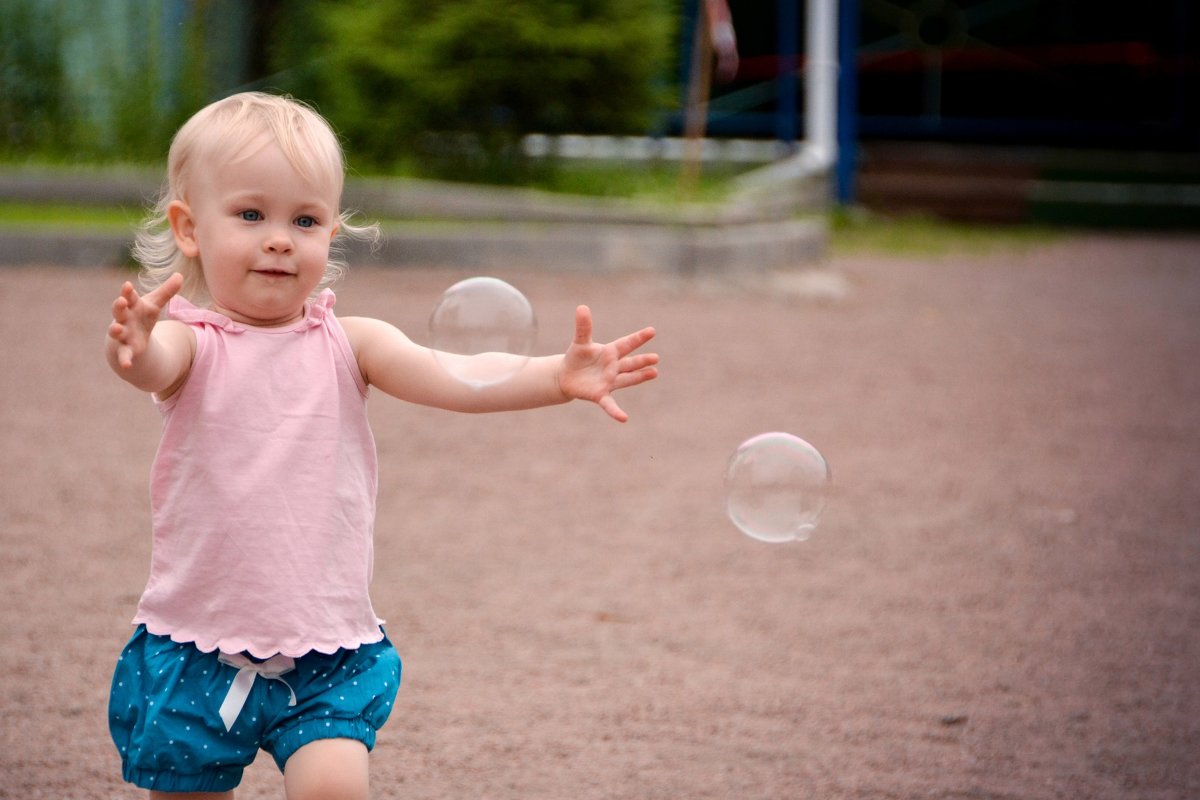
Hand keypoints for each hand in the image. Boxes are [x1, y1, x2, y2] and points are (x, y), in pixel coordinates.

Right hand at [107, 273, 183, 369]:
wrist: (131, 338)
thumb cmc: (141, 317)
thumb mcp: (155, 305)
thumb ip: (167, 291)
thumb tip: (180, 275)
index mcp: (130, 306)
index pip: (128, 296)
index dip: (127, 291)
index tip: (127, 285)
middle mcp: (123, 319)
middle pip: (118, 311)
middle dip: (118, 306)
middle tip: (120, 301)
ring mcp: (123, 334)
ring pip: (116, 331)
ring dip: (115, 330)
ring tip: (115, 329)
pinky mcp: (126, 349)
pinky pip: (124, 355)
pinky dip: (125, 359)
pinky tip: (127, 365)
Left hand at [558, 305, 657, 422]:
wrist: (567, 376)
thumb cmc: (577, 358)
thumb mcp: (580, 341)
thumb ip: (583, 327)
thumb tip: (582, 307)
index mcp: (610, 352)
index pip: (626, 344)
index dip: (638, 338)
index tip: (652, 331)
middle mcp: (613, 367)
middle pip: (630, 363)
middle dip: (642, 361)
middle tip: (656, 358)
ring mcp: (609, 381)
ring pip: (627, 379)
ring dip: (639, 377)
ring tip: (654, 373)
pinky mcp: (600, 394)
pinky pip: (610, 404)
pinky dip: (616, 411)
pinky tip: (624, 418)